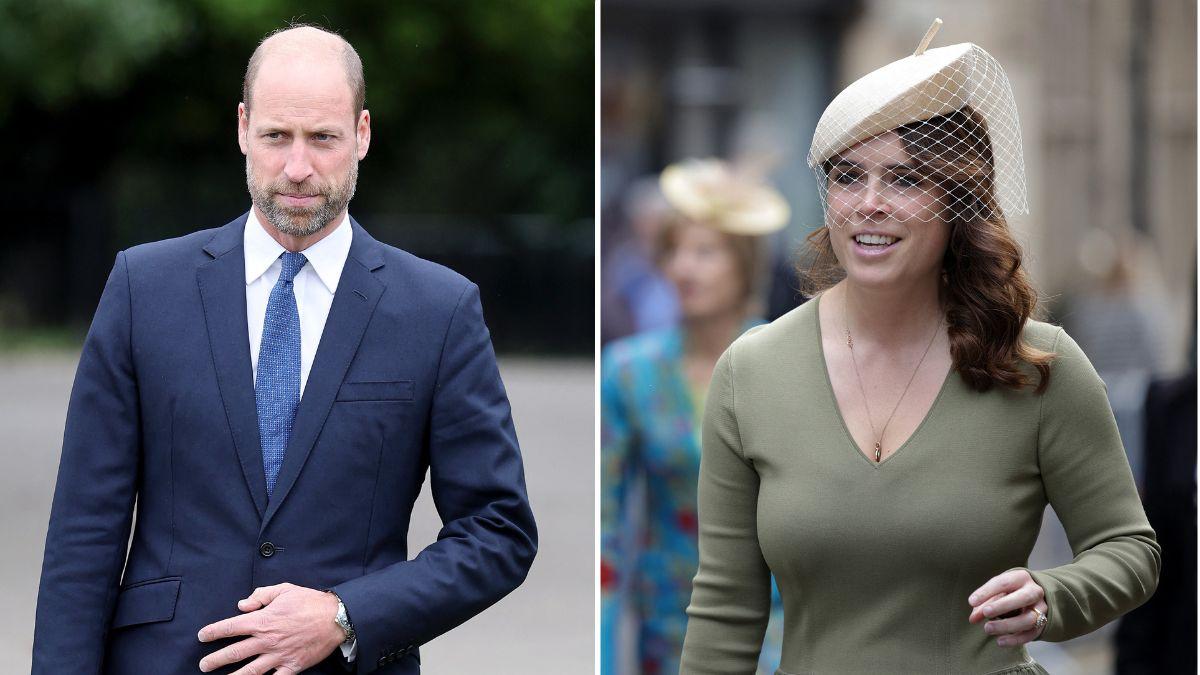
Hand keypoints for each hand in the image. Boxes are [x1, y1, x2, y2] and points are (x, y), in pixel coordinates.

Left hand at [198, 583, 344, 673]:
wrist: (336, 617)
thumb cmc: (309, 602)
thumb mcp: (284, 590)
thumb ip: (261, 595)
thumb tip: (242, 605)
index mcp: (263, 620)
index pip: (231, 627)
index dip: (213, 632)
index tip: (202, 636)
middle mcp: (267, 640)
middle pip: (235, 652)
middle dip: (215, 660)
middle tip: (203, 665)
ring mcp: (279, 655)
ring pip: (250, 671)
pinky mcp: (292, 666)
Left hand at [967, 569, 1047, 647]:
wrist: (1034, 597)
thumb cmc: (1010, 591)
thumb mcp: (998, 591)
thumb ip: (984, 603)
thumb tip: (973, 619)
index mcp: (1021, 578)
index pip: (1004, 582)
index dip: (987, 592)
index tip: (972, 602)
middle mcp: (1034, 591)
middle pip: (1022, 598)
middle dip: (1002, 606)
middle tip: (985, 613)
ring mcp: (1041, 609)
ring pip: (1028, 619)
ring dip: (1007, 626)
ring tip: (988, 629)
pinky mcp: (1043, 624)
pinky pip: (1031, 634)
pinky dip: (1015, 639)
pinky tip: (1000, 641)